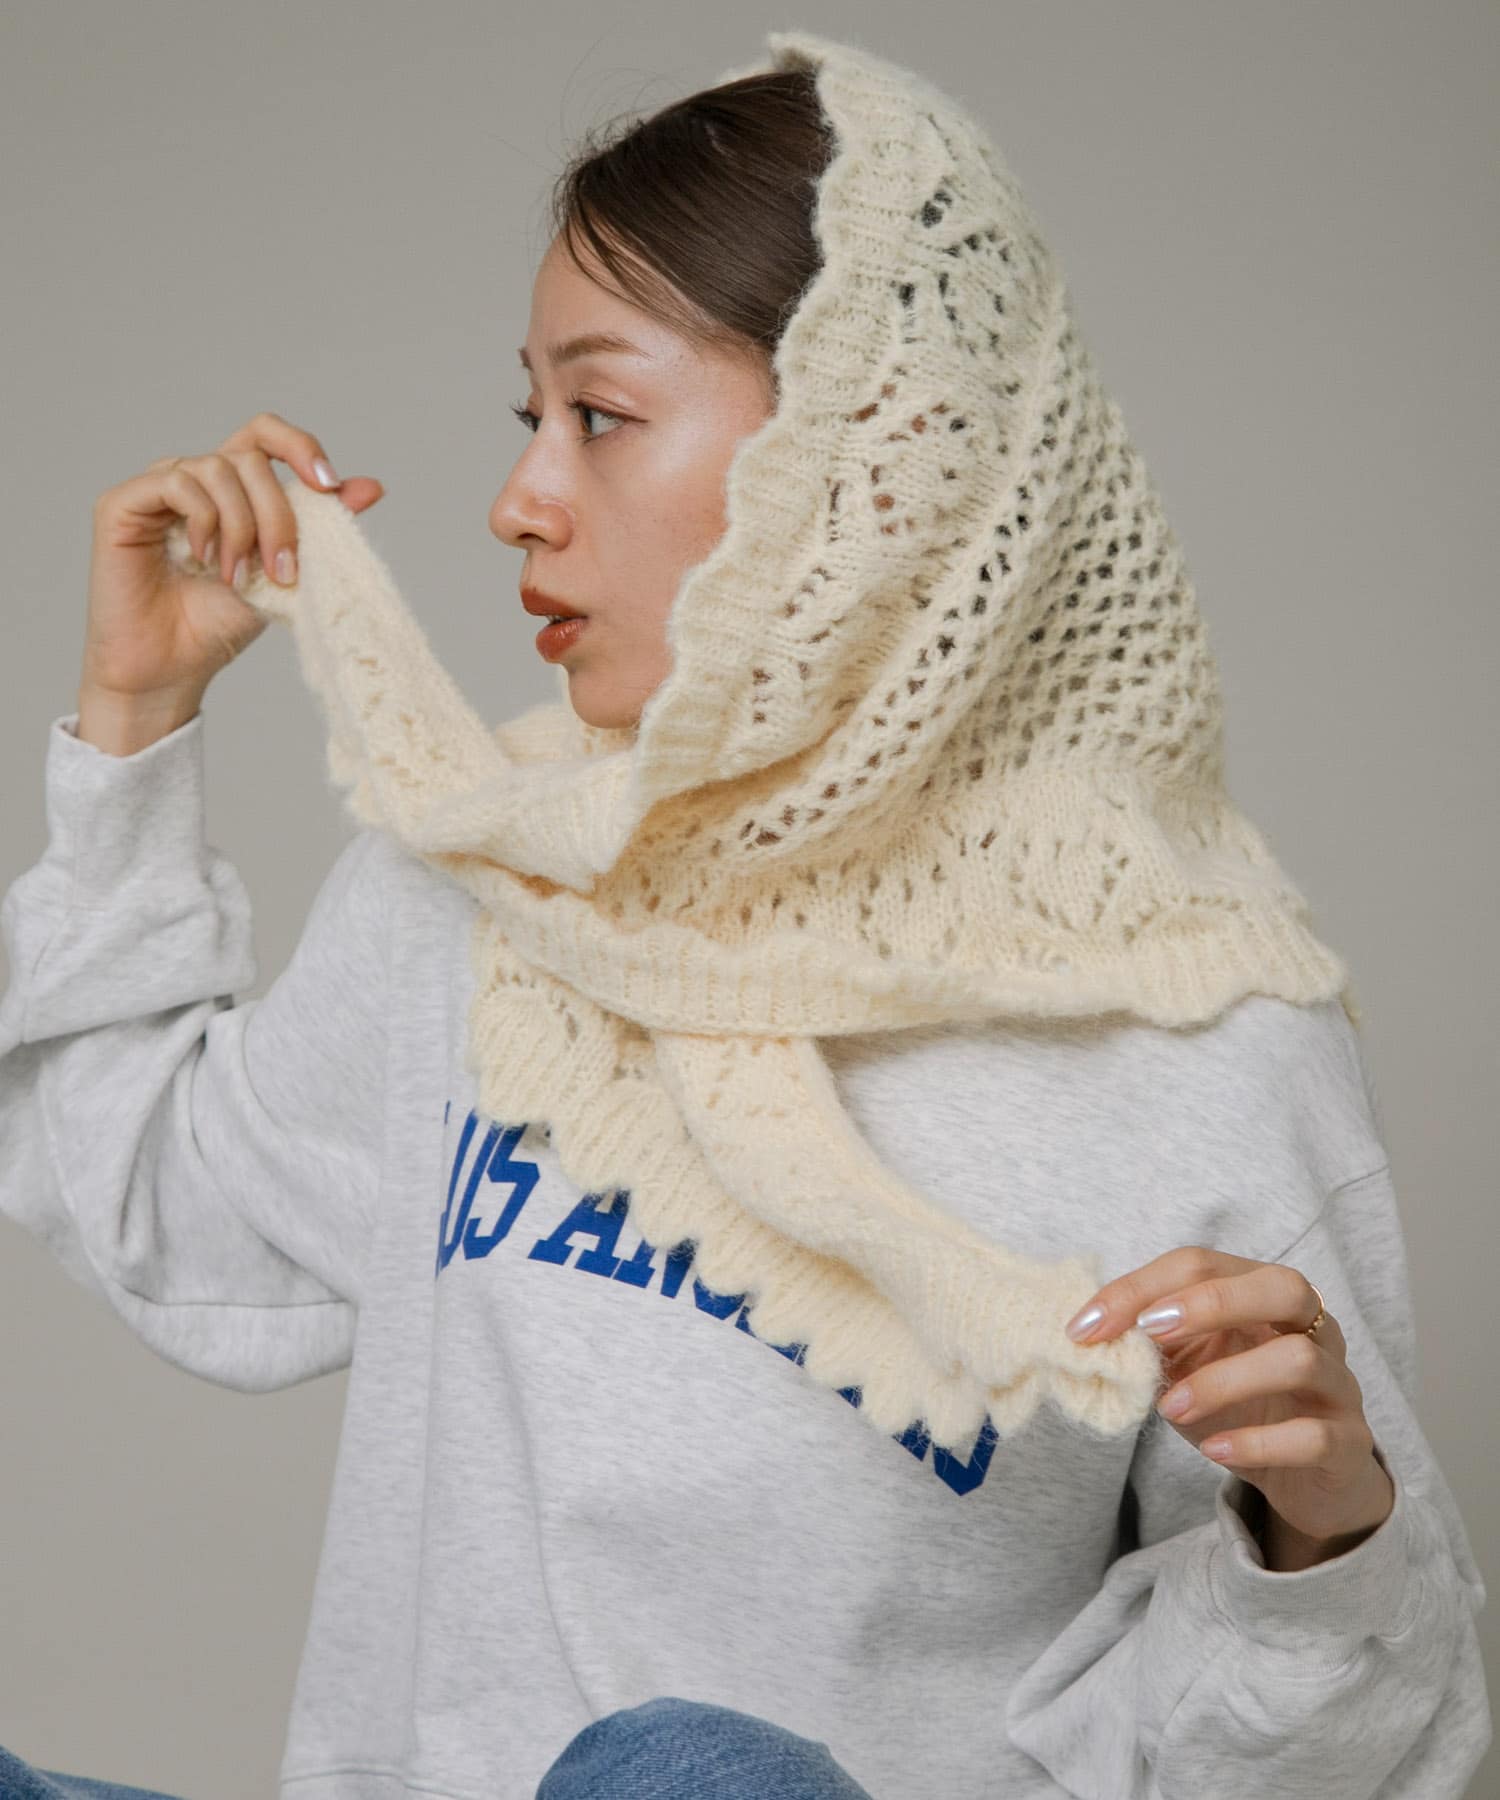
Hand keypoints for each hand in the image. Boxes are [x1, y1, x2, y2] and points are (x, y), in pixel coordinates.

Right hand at [82, 411, 383, 705]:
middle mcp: (194, 478)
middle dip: (277, 515)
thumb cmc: (220, 623)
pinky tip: (203, 559)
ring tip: (237, 577)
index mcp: (233, 488)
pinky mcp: (122, 503)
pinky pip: (176, 482)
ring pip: (216, 468)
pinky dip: (202, 520)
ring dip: (241, 526)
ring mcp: (157, 487)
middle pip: (250, 458)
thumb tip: (374, 486)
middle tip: (282, 571)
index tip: (329, 487)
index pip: (266, 435)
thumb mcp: (284, 572)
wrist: (171, 669)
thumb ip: (321, 528)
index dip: (300, 447)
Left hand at [1064, 1248, 1394, 1552]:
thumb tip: (1090, 1330)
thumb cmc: (1238, 1407)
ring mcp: (1337, 1383)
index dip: (1141, 1287)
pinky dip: (1257, 1441)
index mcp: (1265, 1296)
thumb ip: (1151, 1343)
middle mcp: (1312, 1328)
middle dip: (1209, 1303)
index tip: (1086, 1327)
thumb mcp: (1186, 1367)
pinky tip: (1215, 1449)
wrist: (1305, 1479)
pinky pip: (1313, 1435)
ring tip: (1170, 1407)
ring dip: (1222, 1381)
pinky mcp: (1348, 1443)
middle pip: (1282, 1286)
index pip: (1205, 1266)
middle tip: (1149, 1333)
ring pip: (1298, 1359)